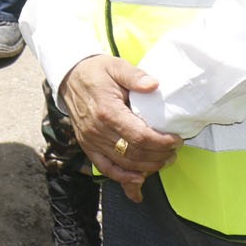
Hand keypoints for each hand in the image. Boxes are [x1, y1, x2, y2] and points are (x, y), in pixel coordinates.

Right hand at [58, 55, 182, 201]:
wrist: (69, 77)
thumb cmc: (95, 72)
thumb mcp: (116, 66)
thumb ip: (135, 76)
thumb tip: (153, 84)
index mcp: (107, 110)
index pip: (139, 136)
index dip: (161, 142)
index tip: (176, 139)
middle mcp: (97, 129)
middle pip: (135, 153)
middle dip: (159, 155)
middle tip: (174, 150)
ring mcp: (91, 140)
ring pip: (124, 163)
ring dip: (148, 166)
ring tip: (164, 160)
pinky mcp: (88, 146)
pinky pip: (106, 168)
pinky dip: (123, 177)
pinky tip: (139, 179)